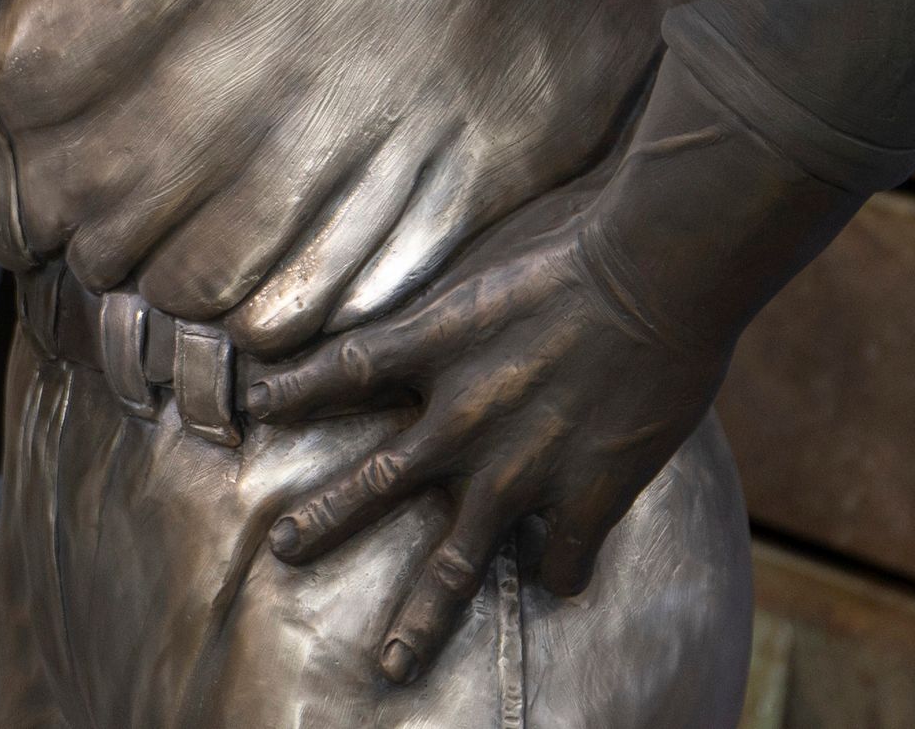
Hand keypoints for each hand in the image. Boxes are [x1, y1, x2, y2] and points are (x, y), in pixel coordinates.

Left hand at [243, 190, 728, 688]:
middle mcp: (463, 415)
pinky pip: (560, 562)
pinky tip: (560, 581)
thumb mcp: (492, 267)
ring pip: (456, 562)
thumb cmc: (587, 249)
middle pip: (376, 482)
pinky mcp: (584, 494)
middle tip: (284, 550)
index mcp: (438, 345)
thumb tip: (439, 324)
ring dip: (420, 619)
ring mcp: (520, 466)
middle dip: (326, 519)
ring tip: (391, 665)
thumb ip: (458, 311)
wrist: (660, 272)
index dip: (295, 390)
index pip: (343, 370)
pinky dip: (558, 575)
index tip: (255, 408)